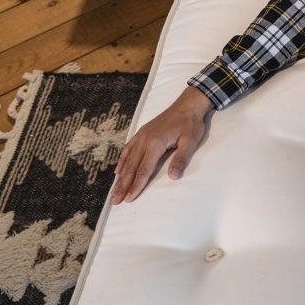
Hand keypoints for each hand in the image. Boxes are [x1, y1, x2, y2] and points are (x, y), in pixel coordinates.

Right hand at [110, 87, 211, 203]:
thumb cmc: (190, 123)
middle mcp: (144, 140)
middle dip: (123, 186)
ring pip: (127, 160)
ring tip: (114, 191)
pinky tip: (118, 171)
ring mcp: (141, 136)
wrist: (187, 104)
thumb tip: (173, 177)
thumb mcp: (190, 141)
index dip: (136, 186)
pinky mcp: (142, 133)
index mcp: (155, 144)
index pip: (143, 170)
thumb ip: (181, 159)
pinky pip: (128, 149)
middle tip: (115, 201)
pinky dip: (122, 161)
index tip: (129, 199)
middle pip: (131, 168)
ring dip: (120, 177)